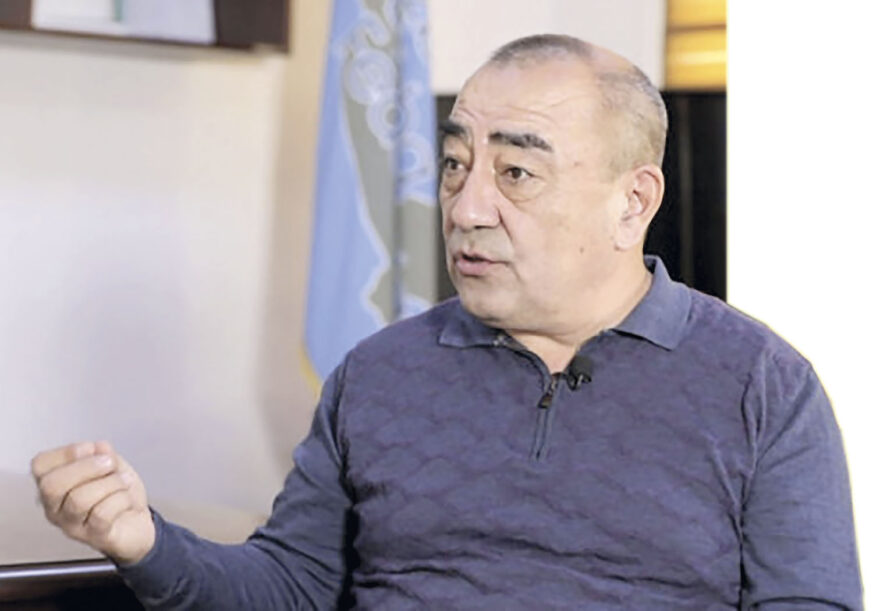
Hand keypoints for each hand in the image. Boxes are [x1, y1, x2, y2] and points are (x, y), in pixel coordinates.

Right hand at [31, 441, 155, 564]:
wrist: (137, 525)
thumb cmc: (117, 496)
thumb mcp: (112, 466)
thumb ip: (102, 453)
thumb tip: (97, 447)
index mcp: (55, 485)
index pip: (40, 465)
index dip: (66, 452)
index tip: (89, 448)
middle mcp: (56, 508)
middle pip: (52, 486)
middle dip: (87, 467)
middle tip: (109, 463)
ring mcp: (72, 525)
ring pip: (79, 499)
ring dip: (110, 483)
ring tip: (123, 481)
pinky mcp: (94, 536)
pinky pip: (102, 514)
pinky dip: (121, 499)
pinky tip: (126, 498)